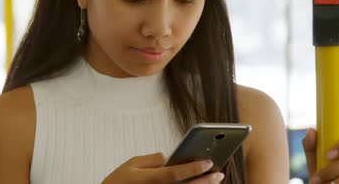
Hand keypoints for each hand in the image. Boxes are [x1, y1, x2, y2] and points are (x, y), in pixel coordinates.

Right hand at [102, 152, 224, 183]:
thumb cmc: (119, 181)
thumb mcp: (131, 164)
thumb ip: (152, 159)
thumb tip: (169, 157)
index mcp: (149, 179)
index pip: (175, 173)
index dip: (193, 168)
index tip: (208, 162)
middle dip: (205, 181)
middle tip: (218, 173)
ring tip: (214, 180)